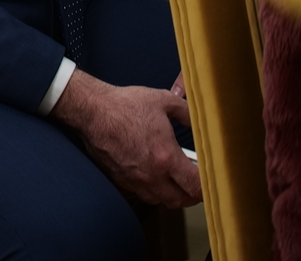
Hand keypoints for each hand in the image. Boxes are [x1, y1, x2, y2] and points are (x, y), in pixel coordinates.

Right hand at [51, 70, 200, 208]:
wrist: (92, 110)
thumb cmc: (124, 105)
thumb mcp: (162, 100)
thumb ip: (187, 112)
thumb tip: (200, 120)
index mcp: (166, 157)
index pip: (195, 186)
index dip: (206, 186)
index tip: (208, 179)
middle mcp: (152, 174)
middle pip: (180, 200)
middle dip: (192, 195)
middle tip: (194, 182)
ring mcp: (135, 179)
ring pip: (161, 200)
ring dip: (172, 195)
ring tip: (175, 181)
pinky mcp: (121, 178)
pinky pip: (142, 193)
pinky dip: (152, 190)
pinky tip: (153, 176)